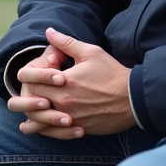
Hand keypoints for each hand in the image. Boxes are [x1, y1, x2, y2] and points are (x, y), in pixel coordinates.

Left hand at [16, 28, 135, 136]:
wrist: (134, 98)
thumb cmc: (112, 73)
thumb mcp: (90, 52)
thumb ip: (66, 43)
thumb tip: (48, 32)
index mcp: (65, 82)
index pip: (32, 81)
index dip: (31, 76)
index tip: (37, 72)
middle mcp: (65, 102)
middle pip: (34, 100)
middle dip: (32, 93)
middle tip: (39, 87)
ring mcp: (71, 118)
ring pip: (40, 120)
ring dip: (36, 113)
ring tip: (39, 106)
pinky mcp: (79, 129)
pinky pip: (54, 133)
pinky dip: (47, 128)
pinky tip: (47, 122)